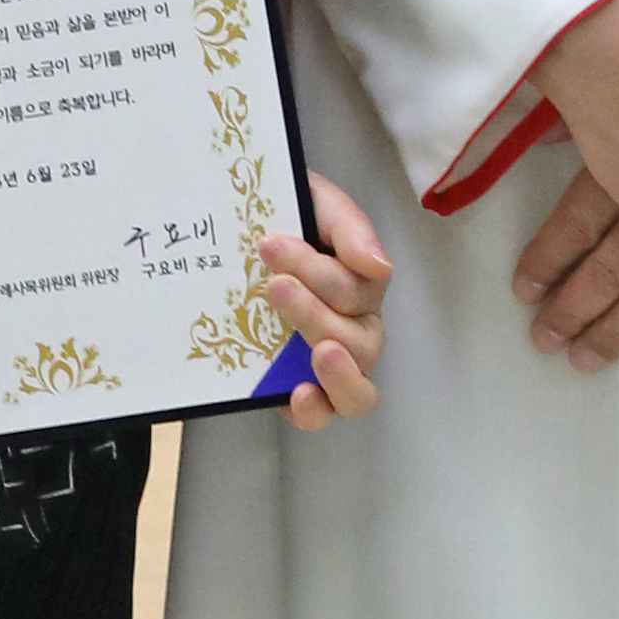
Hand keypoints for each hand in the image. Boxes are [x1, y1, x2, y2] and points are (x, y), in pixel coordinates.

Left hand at [257, 178, 394, 427]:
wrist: (238, 226)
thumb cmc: (286, 215)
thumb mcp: (317, 204)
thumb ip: (350, 228)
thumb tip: (379, 266)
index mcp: (362, 286)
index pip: (356, 290)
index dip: (316, 271)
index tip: (270, 244)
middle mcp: (354, 329)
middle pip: (360, 343)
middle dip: (317, 314)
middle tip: (275, 285)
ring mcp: (328, 365)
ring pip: (356, 391)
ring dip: (338, 373)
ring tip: (315, 351)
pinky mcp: (295, 389)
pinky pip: (319, 414)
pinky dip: (314, 410)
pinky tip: (296, 394)